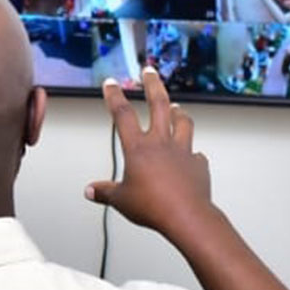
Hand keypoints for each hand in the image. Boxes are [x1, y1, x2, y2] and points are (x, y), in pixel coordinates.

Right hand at [86, 68, 214, 237]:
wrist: (187, 216)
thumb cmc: (154, 207)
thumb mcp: (121, 200)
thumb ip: (105, 192)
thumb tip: (92, 191)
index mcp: (138, 148)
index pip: (122, 114)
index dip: (114, 96)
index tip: (111, 84)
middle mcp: (161, 143)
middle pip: (158, 104)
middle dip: (152, 84)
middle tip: (149, 72)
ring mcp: (183, 151)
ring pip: (183, 122)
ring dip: (179, 112)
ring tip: (176, 107)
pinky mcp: (198, 164)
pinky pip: (196, 154)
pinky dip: (192, 153)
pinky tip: (191, 155)